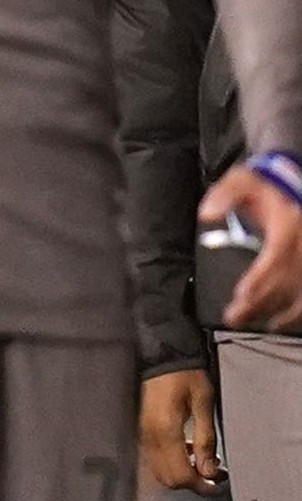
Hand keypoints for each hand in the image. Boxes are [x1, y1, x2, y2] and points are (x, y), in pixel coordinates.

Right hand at [140, 368, 222, 492]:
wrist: (157, 356)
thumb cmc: (184, 375)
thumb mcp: (203, 403)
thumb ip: (206, 439)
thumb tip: (209, 471)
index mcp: (165, 432)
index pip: (180, 475)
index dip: (201, 486)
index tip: (218, 483)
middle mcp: (147, 439)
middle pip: (168, 479)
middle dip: (192, 482)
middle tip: (213, 473)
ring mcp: (140, 436)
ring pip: (159, 472)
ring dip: (181, 473)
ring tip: (200, 459)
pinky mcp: (138, 432)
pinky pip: (152, 459)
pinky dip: (170, 463)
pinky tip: (184, 448)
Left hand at [205, 162, 301, 329]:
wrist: (295, 174)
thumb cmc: (267, 182)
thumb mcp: (242, 179)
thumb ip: (225, 195)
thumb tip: (208, 214)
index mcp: (288, 223)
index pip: (276, 256)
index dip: (261, 278)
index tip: (242, 296)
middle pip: (290, 277)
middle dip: (264, 301)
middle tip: (235, 318)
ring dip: (291, 310)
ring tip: (271, 327)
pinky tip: (294, 317)